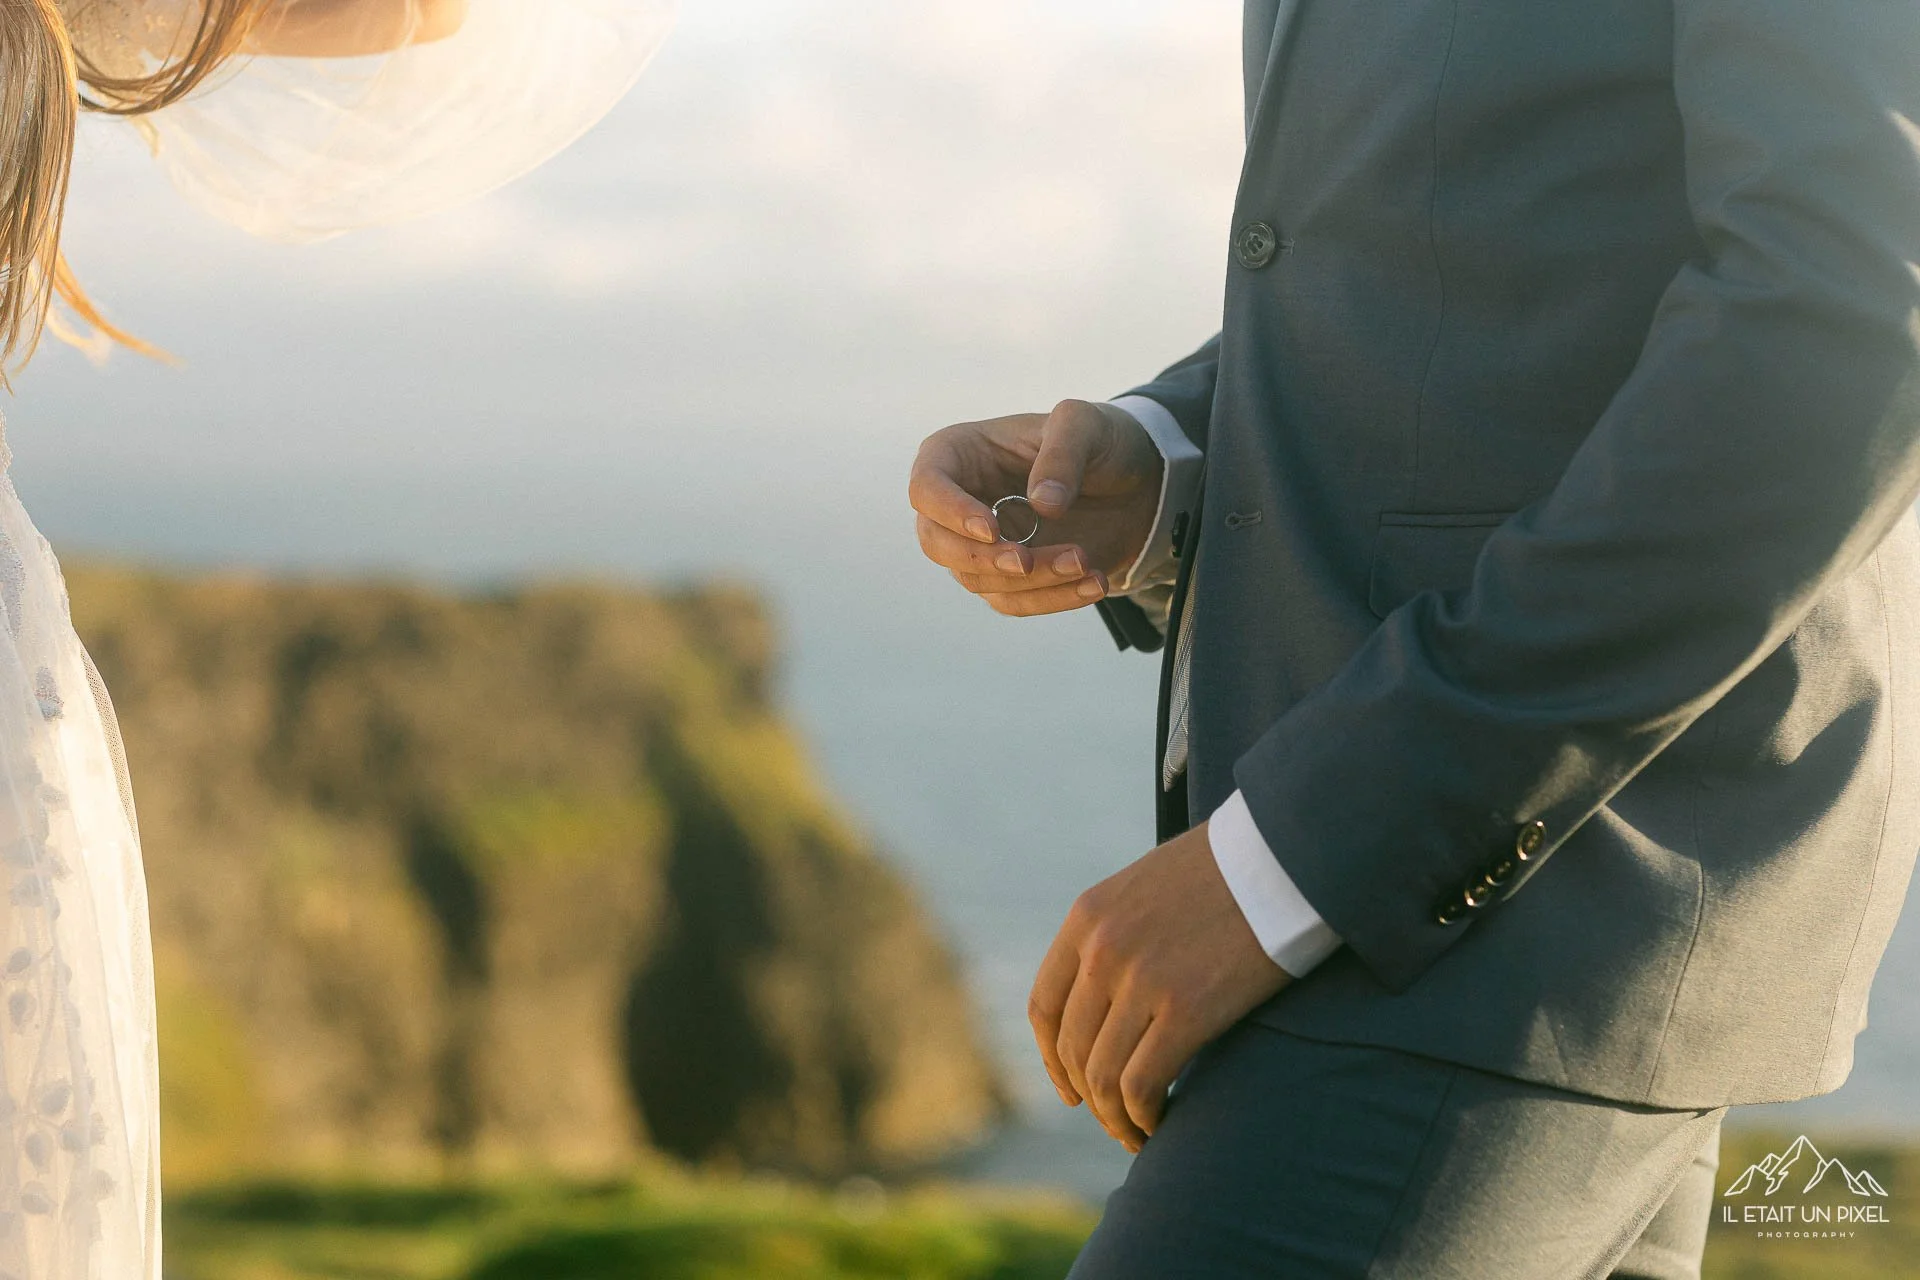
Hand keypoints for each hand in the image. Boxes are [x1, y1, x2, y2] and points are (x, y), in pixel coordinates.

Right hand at [908, 399, 1163, 615]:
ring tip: (1084, 562)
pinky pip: (1013, 601)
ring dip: (1031, 581)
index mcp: (958, 454)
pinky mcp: (1006, 577)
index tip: (992, 530)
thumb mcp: (1085, 425)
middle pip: (937, 544)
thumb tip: (1041, 504)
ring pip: (979, 579)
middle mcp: (957, 502)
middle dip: (982, 560)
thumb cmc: (1096, 439)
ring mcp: (979, 544)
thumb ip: (1063, 453)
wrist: (1132, 482)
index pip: (927, 487)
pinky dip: (1052, 599)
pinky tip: (1093, 583)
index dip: (950, 512)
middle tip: (1026, 561)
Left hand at [1028, 822, 1292, 1151]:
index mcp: (1087, 916)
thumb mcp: (1148, 885)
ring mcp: (1141, 981)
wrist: (1284, 856)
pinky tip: (1161, 1121)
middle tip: (1114, 1118)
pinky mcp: (1187, 1010)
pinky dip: (1144, 1115)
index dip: (1051, 1059)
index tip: (1070, 1088)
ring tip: (1137, 1131)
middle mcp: (1102, 950)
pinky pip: (1143, 1084)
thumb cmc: (1228, 869)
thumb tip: (1110, 993)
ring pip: (1103, 1076)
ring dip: (1115, 1116)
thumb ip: (1119, 931)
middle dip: (1089, 1095)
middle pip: (1073, 1048)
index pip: (1044, 1006)